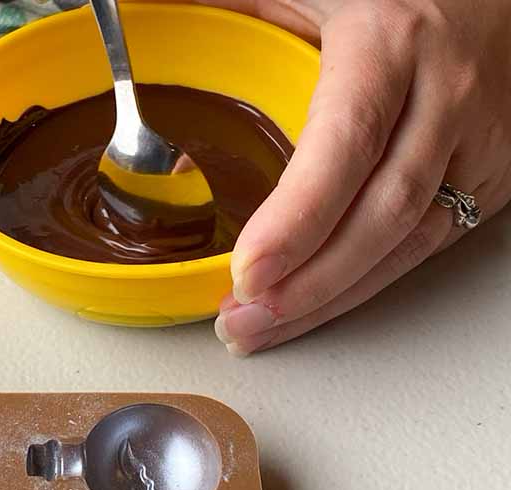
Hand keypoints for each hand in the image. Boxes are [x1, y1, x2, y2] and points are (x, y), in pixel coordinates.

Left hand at [206, 0, 510, 354]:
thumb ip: (233, 12)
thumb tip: (143, 34)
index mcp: (389, 43)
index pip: (345, 147)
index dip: (298, 220)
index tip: (248, 273)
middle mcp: (444, 96)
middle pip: (380, 214)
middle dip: (308, 286)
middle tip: (241, 322)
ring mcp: (478, 140)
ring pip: (409, 242)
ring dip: (333, 298)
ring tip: (265, 328)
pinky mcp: (490, 171)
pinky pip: (429, 240)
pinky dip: (370, 281)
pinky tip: (321, 302)